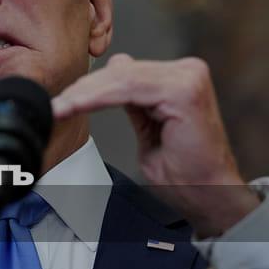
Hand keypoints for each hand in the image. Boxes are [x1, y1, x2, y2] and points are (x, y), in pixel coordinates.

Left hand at [52, 54, 258, 237]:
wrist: (213, 197)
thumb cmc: (186, 174)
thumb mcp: (149, 129)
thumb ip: (135, 102)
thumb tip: (115, 71)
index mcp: (180, 78)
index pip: (125, 72)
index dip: (90, 86)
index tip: (62, 101)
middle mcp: (187, 71)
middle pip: (121, 71)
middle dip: (84, 89)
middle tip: (55, 104)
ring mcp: (187, 77)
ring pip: (121, 77)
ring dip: (86, 94)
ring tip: (61, 107)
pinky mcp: (183, 90)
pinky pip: (129, 88)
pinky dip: (98, 97)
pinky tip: (76, 106)